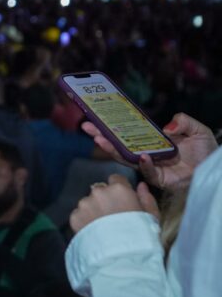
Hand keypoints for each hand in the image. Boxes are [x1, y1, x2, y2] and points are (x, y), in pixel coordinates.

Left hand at [69, 174, 158, 232]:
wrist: (121, 257)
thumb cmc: (141, 237)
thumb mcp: (151, 217)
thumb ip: (146, 198)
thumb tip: (141, 186)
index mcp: (119, 189)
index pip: (116, 179)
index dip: (120, 191)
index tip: (122, 202)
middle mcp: (99, 192)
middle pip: (100, 191)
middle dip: (105, 200)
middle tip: (112, 218)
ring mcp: (84, 204)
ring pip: (88, 203)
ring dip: (93, 210)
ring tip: (102, 228)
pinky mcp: (74, 217)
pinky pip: (79, 215)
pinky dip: (84, 221)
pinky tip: (93, 232)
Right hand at [81, 112, 217, 190]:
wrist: (216, 170)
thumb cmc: (207, 152)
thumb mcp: (198, 130)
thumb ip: (184, 121)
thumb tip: (165, 127)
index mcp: (151, 141)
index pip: (128, 132)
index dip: (112, 126)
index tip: (97, 117)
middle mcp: (147, 154)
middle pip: (120, 146)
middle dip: (102, 136)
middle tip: (87, 127)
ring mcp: (152, 167)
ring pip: (127, 160)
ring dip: (113, 150)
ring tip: (101, 140)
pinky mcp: (160, 180)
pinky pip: (149, 173)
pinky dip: (144, 165)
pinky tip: (142, 156)